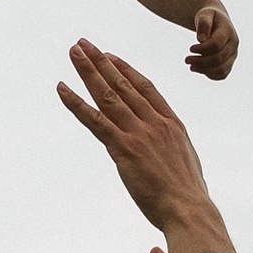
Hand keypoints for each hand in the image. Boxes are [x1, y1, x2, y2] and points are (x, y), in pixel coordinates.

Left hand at [56, 40, 231, 252]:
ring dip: (88, 71)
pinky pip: (94, 120)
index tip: (112, 57)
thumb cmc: (189, 196)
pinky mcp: (123, 149)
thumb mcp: (186, 163)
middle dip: (101, 62)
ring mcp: (138, 133)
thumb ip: (173, 150)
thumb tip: (168, 153)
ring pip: (108, 95)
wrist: (188, 209)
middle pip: (123, 85)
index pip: (146, 88)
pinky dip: (76, 103)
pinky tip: (62, 89)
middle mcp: (154, 122)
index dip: (126, 70)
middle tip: (84, 44)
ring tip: (74, 52)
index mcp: (172, 124)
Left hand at [186, 0, 238, 82]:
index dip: (202, 49)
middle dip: (201, 61)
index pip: (216, 44)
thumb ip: (203, 24)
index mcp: (229, 31)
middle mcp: (234, 45)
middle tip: (186, 60)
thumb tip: (201, 39)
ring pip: (221, 69)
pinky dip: (210, 75)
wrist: (218, 22)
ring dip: (204, 70)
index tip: (190, 49)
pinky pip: (222, 74)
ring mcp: (233, 55)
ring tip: (191, 67)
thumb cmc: (209, 17)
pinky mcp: (230, 63)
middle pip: (218, 59)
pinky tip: (199, 69)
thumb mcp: (205, 14)